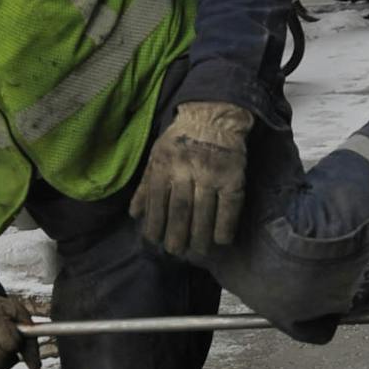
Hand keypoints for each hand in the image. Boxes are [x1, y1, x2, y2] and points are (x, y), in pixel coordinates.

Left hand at [129, 101, 254, 258]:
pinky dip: (225, 225)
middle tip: (176, 252)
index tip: (155, 241)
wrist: (212, 116)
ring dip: (200, 236)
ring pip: (203, 211)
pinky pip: (229, 205)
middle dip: (176, 235)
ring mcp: (211, 173)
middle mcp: (186, 169)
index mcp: (164, 164)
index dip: (155, 224)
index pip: (157, 201)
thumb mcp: (156, 156)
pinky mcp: (233, 176)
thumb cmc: (180, 139)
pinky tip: (221, 240)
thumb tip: (135, 214)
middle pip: (180, 209)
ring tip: (197, 252)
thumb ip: (145, 185)